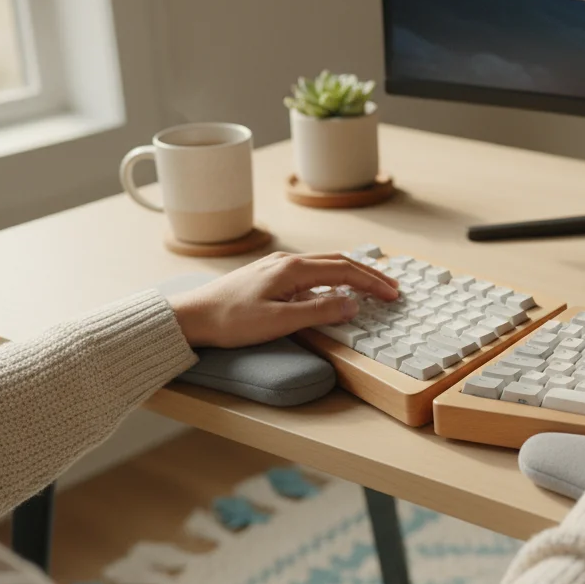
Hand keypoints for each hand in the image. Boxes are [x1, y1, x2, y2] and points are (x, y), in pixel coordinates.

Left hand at [167, 252, 399, 348]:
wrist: (191, 317)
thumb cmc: (229, 321)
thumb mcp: (279, 321)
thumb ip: (319, 311)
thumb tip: (352, 304)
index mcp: (293, 270)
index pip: (345, 271)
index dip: (372, 282)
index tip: (393, 294)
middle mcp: (287, 262)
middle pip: (339, 262)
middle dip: (368, 274)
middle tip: (391, 287)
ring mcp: (277, 267)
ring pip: (325, 264)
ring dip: (352, 273)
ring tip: (371, 284)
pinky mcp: (268, 276)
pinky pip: (311, 270)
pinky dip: (332, 276)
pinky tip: (333, 287)